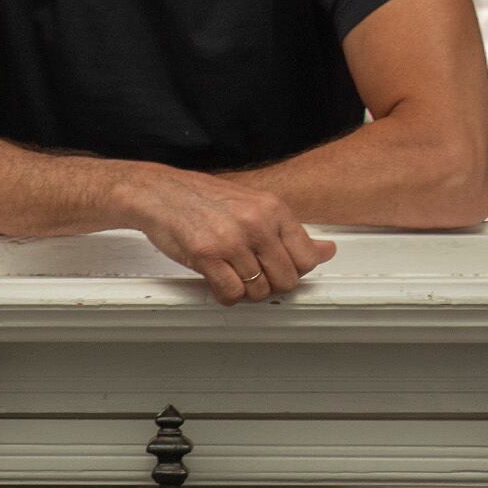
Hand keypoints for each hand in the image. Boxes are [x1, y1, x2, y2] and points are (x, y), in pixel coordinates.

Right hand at [126, 168, 335, 302]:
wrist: (160, 192)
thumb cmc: (205, 199)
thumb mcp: (255, 205)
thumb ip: (290, 231)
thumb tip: (327, 251)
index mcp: (274, 208)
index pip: (307, 258)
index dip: (295, 271)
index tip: (279, 269)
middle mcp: (257, 223)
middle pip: (286, 279)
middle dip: (271, 285)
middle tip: (253, 275)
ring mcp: (232, 240)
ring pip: (259, 291)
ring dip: (246, 291)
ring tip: (232, 274)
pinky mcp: (207, 255)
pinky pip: (232, 293)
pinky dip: (226, 295)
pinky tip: (219, 281)